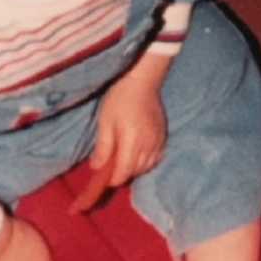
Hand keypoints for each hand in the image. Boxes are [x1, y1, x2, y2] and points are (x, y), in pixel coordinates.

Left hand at [91, 54, 169, 187]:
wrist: (142, 81)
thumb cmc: (120, 98)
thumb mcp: (105, 121)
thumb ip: (103, 147)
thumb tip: (96, 167)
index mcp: (132, 141)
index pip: (124, 172)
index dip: (112, 179)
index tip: (103, 178)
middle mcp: (148, 145)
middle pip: (136, 171)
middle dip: (122, 174)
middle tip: (110, 167)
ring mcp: (158, 141)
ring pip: (147, 167)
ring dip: (134, 169)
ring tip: (123, 160)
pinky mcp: (164, 136)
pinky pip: (156, 158)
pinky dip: (146, 162)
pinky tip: (138, 155)